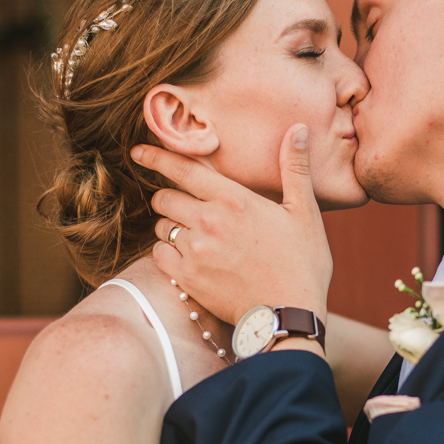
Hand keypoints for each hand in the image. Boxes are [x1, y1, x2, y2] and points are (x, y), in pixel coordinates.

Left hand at [136, 125, 332, 327]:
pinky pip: (159, 255)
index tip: (139, 151)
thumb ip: (294, 168)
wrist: (290, 314)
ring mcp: (195, 250)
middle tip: (185, 210)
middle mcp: (208, 221)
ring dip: (171, 228)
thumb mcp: (304, 212)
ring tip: (194, 239)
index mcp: (234, 199)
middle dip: (170, 200)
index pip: (183, 170)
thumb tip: (298, 129)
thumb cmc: (302, 264)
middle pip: (165, 198)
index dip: (157, 157)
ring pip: (162, 227)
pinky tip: (187, 259)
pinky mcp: (187, 277)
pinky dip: (168, 254)